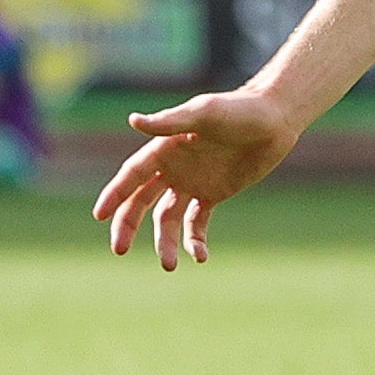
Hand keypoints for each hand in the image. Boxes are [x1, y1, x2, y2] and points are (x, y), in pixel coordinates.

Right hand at [94, 89, 301, 269]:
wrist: (275, 120)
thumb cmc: (239, 109)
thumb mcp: (204, 113)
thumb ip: (170, 122)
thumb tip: (133, 120)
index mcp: (165, 149)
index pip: (132, 176)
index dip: (114, 194)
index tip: (99, 216)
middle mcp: (173, 168)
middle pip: (141, 201)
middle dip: (127, 225)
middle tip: (119, 250)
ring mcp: (192, 183)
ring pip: (168, 219)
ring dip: (165, 242)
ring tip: (169, 265)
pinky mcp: (214, 194)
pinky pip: (197, 222)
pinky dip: (195, 240)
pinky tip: (201, 257)